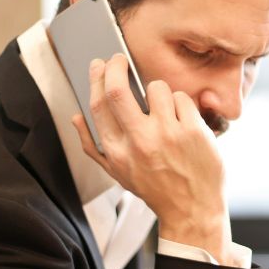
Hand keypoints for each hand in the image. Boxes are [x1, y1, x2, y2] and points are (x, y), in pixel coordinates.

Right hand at [73, 55, 237, 264]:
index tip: (100, 65)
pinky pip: (182, 98)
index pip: (98, 105)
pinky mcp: (192, 130)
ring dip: (159, 91)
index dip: (96, 78)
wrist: (192, 209)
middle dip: (116, 66)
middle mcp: (138, 142)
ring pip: (156, 88)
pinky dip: (181, 104)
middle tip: (120, 59)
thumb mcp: (117, 172)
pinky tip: (182, 120)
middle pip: (117, 89)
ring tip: (163, 108)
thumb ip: (93, 145)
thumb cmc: (155, 189)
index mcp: (116, 151)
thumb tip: (76, 117)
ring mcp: (167, 134)